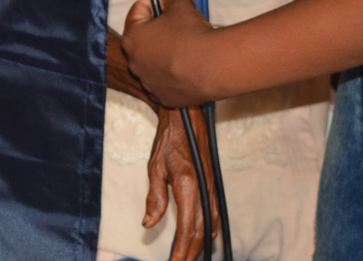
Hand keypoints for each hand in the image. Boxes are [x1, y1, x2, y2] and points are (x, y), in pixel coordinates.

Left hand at [122, 0, 217, 107]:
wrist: (213, 68)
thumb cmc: (191, 35)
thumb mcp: (182, 6)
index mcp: (133, 38)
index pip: (138, 11)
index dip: (155, 0)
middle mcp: (134, 62)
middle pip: (144, 37)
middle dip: (160, 26)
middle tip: (180, 20)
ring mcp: (148, 83)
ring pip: (153, 61)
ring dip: (165, 51)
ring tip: (186, 44)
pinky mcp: (163, 98)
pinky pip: (164, 81)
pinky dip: (172, 73)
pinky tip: (187, 65)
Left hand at [147, 105, 220, 260]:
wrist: (187, 116)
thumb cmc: (169, 140)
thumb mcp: (155, 167)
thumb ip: (154, 197)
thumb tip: (149, 224)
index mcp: (188, 185)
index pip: (187, 228)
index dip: (181, 250)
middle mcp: (204, 189)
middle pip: (202, 232)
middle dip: (191, 253)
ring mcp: (212, 187)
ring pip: (211, 225)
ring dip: (201, 244)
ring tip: (189, 257)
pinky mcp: (213, 184)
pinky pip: (213, 214)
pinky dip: (208, 231)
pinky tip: (202, 239)